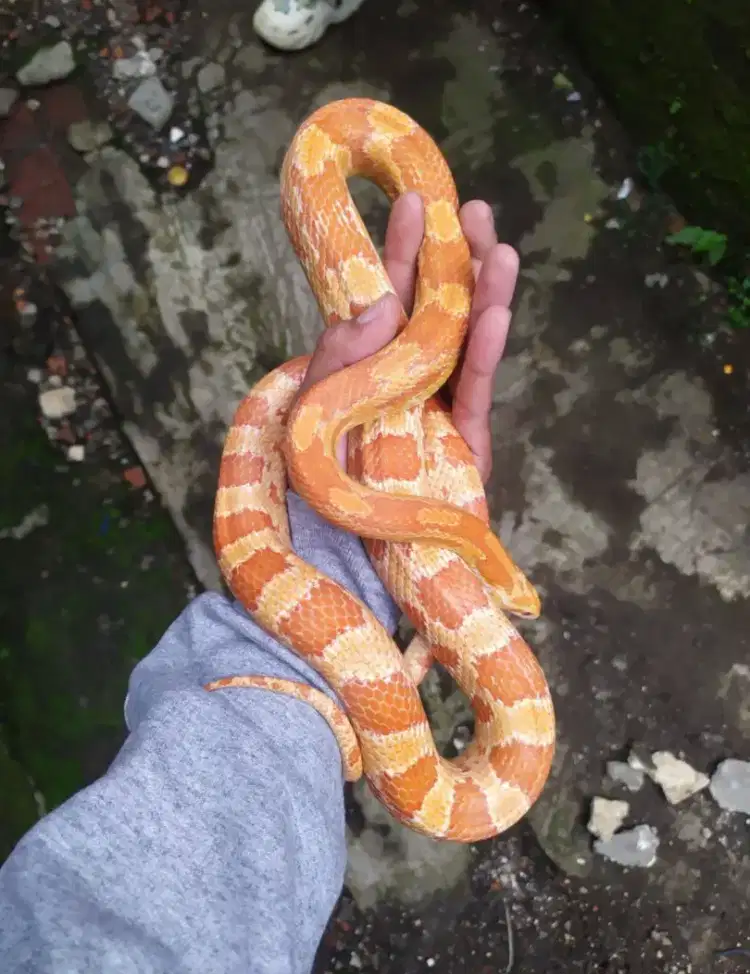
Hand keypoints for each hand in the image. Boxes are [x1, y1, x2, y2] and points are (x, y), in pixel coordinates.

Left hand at [299, 192, 518, 481]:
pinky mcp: (465, 437)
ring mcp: (440, 403)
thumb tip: (380, 308)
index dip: (403, 251)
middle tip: (473, 211)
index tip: (415, 203)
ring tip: (499, 248)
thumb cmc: (322, 475)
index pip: (390, 295)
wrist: (349, 545)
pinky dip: (484, 351)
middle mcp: (409, 374)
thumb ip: (340, 356)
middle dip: (456, 258)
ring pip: (466, 339)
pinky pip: (475, 388)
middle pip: (438, 307)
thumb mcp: (315, 407)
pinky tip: (495, 311)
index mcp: (370, 362)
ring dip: (483, 293)